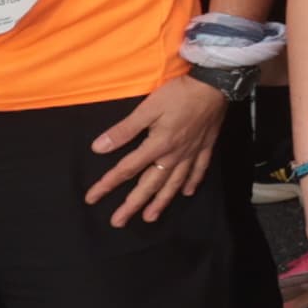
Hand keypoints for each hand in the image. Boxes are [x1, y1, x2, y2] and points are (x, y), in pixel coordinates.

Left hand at [84, 71, 228, 224]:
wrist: (215, 85)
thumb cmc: (179, 93)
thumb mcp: (147, 108)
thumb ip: (124, 130)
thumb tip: (99, 148)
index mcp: (158, 146)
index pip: (127, 169)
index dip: (107, 184)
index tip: (92, 198)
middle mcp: (174, 156)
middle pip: (150, 185)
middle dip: (132, 204)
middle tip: (118, 222)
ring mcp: (191, 153)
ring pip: (174, 184)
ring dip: (161, 202)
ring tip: (149, 217)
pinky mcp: (205, 147)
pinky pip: (198, 170)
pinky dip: (192, 183)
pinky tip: (186, 193)